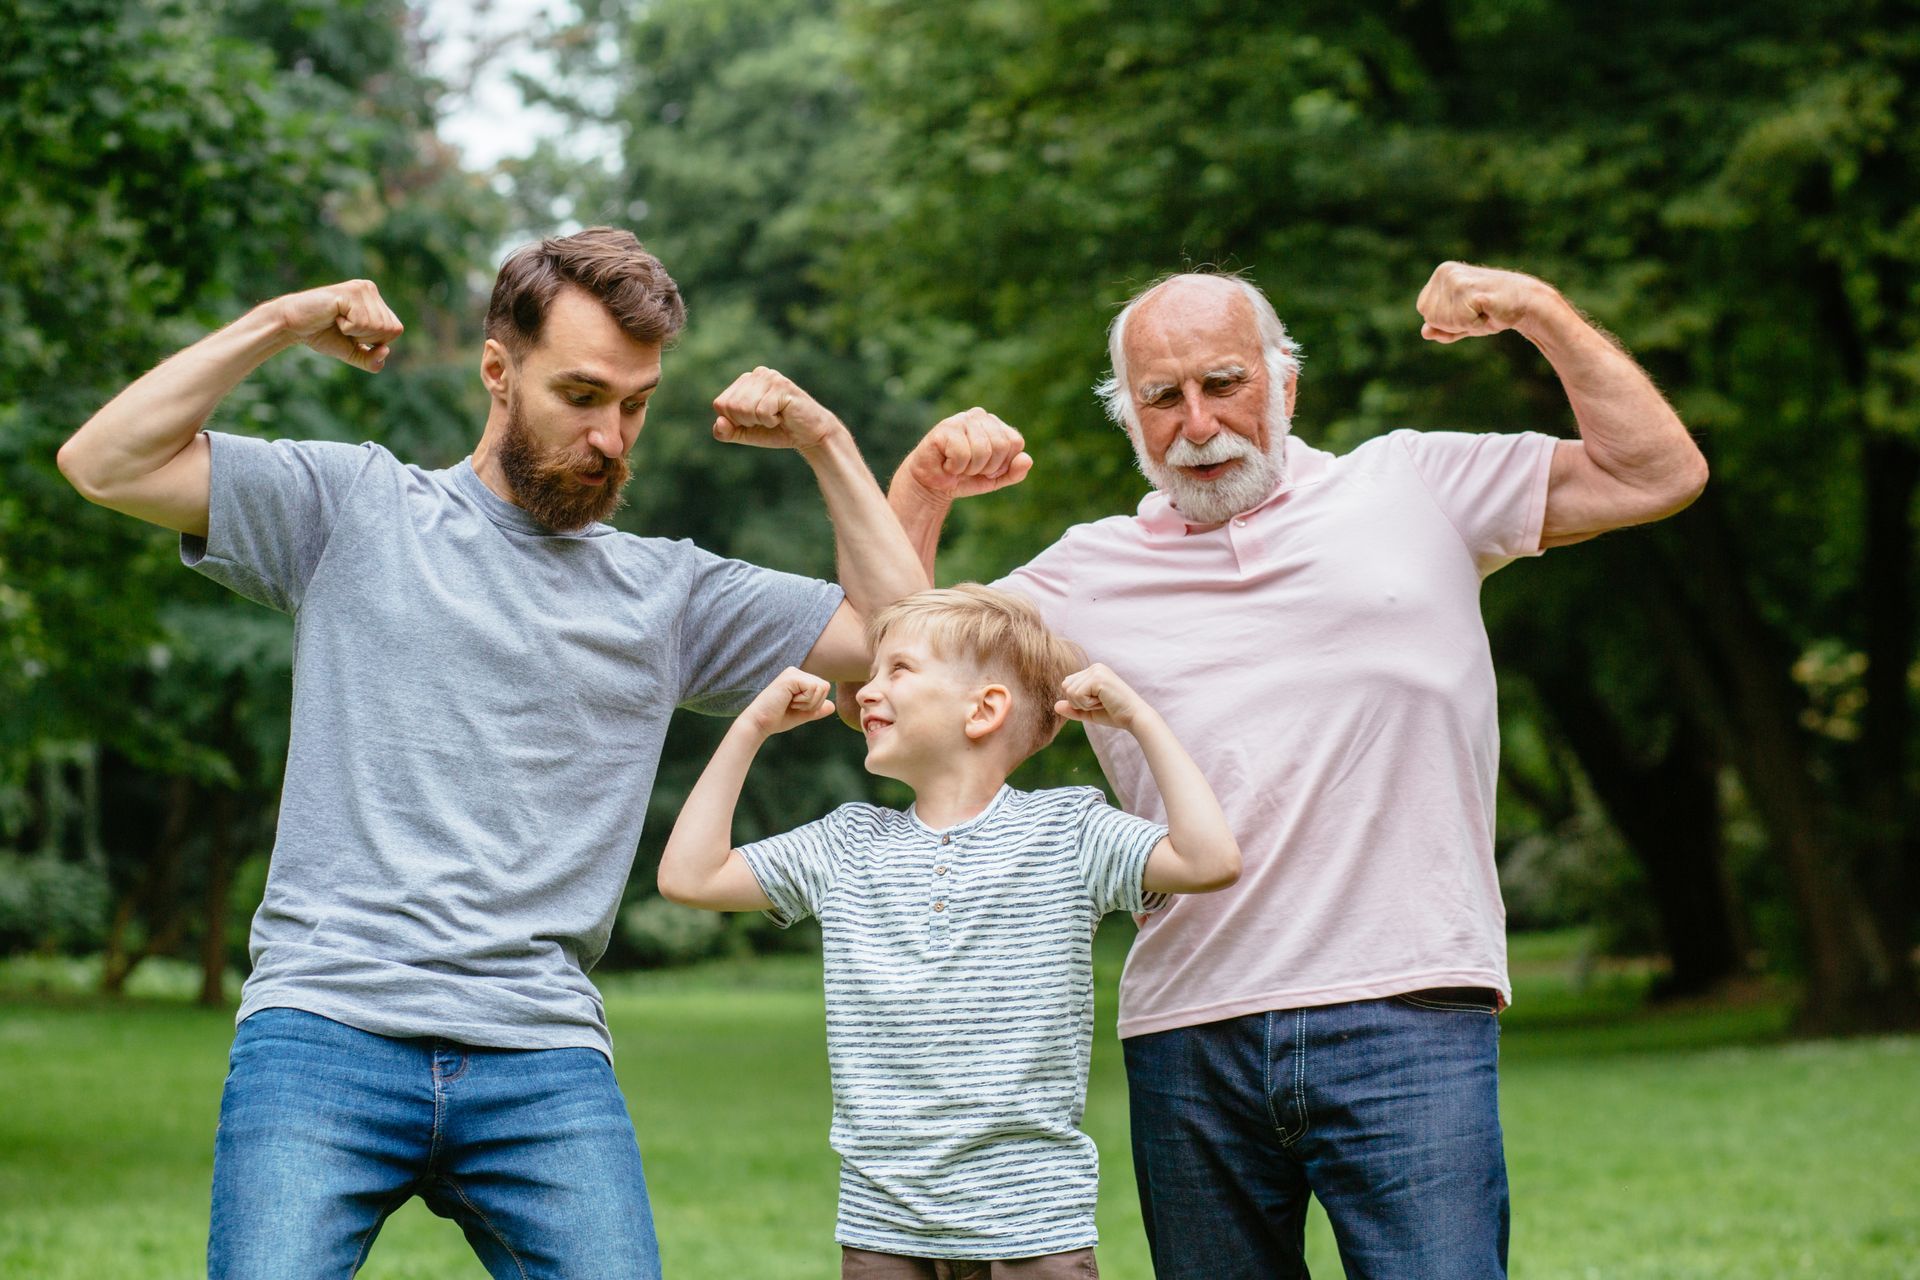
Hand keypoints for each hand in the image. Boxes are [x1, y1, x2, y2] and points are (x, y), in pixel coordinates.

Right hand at [272, 280, 402, 371]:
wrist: (293, 325)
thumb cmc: (322, 335)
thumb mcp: (353, 353)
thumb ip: (372, 360)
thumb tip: (386, 351)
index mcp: (375, 300)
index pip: (396, 330)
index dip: (375, 340)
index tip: (352, 332)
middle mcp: (370, 289)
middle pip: (389, 329)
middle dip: (365, 337)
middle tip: (343, 326)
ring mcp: (361, 288)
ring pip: (377, 326)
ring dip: (355, 332)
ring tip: (337, 320)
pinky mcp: (350, 291)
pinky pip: (361, 322)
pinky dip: (347, 327)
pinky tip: (334, 316)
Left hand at [711, 367, 843, 450]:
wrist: (809, 435)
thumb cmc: (777, 431)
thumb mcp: (745, 434)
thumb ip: (726, 431)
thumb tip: (719, 422)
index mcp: (745, 380)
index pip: (720, 404)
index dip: (735, 421)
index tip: (755, 421)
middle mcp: (756, 373)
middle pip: (731, 406)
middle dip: (747, 422)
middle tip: (767, 420)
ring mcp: (770, 377)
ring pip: (745, 409)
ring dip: (760, 422)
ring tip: (776, 417)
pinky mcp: (782, 386)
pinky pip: (762, 412)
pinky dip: (772, 421)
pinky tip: (784, 416)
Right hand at [742, 667, 836, 735]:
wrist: (760, 722)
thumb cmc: (777, 719)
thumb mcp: (802, 714)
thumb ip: (816, 709)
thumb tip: (833, 706)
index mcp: (799, 678)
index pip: (823, 688)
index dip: (815, 704)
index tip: (796, 707)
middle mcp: (796, 672)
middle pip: (825, 686)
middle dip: (814, 703)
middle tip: (793, 706)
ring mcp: (793, 673)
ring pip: (821, 687)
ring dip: (809, 702)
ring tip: (791, 704)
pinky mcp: (791, 677)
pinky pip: (813, 688)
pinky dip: (805, 700)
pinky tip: (789, 701)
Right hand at [892, 408, 1031, 506]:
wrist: (932, 484)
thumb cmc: (964, 477)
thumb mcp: (994, 479)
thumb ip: (1015, 472)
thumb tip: (1027, 459)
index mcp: (996, 424)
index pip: (1015, 442)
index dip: (1002, 464)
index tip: (985, 469)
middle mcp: (980, 415)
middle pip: (1001, 446)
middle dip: (986, 467)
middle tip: (969, 469)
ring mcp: (961, 419)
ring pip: (982, 451)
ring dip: (969, 468)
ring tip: (957, 466)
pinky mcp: (945, 428)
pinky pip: (962, 455)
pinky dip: (955, 468)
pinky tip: (946, 463)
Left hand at [1055, 663, 1148, 730]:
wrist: (1134, 718)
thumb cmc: (1115, 714)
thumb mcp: (1089, 712)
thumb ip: (1073, 708)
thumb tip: (1055, 706)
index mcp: (1094, 671)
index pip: (1068, 684)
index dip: (1078, 700)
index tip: (1098, 702)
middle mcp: (1095, 667)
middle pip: (1066, 686)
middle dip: (1078, 702)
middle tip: (1099, 703)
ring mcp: (1097, 670)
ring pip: (1069, 691)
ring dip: (1083, 704)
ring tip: (1102, 702)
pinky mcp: (1098, 678)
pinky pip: (1077, 695)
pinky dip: (1087, 704)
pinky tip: (1103, 702)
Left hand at [1416, 262, 1556, 344]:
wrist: (1525, 303)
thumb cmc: (1491, 311)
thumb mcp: (1461, 322)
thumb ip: (1441, 328)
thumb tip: (1424, 332)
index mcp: (1441, 273)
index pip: (1425, 311)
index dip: (1446, 320)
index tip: (1467, 310)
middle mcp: (1446, 272)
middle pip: (1431, 317)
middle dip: (1454, 323)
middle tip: (1477, 311)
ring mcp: (1457, 279)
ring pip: (1444, 321)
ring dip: (1466, 324)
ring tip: (1483, 310)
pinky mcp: (1470, 289)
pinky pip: (1461, 322)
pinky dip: (1476, 324)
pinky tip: (1489, 311)